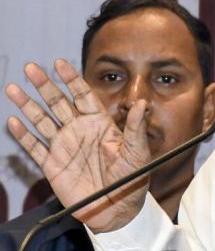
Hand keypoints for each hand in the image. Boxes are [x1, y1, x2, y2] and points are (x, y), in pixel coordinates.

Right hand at [5, 60, 150, 231]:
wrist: (118, 208)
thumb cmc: (132, 178)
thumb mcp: (137, 151)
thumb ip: (135, 128)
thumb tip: (142, 103)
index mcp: (100, 123)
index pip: (82, 95)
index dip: (71, 79)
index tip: (60, 63)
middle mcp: (79, 130)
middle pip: (58, 102)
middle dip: (44, 85)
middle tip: (31, 68)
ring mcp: (64, 146)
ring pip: (42, 121)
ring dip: (28, 105)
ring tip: (14, 89)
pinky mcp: (53, 164)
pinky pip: (35, 147)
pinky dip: (23, 135)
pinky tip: (13, 122)